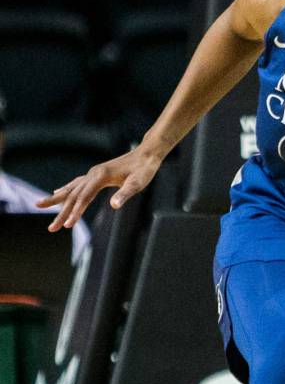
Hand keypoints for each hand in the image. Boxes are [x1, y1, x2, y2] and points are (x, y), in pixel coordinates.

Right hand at [35, 146, 163, 229]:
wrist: (147, 154)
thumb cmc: (143, 170)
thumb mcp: (138, 184)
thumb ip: (125, 194)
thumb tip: (114, 206)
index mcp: (100, 176)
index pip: (83, 198)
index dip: (75, 213)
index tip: (67, 226)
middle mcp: (93, 174)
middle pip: (73, 195)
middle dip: (61, 212)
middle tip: (51, 228)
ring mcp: (93, 173)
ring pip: (71, 188)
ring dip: (56, 199)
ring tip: (39, 206)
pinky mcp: (96, 174)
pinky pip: (76, 184)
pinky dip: (66, 190)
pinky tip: (58, 192)